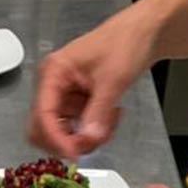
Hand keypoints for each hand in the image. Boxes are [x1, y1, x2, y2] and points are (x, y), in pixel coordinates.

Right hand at [27, 11, 155, 157]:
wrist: (145, 33)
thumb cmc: (126, 43)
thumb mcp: (113, 78)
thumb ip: (98, 111)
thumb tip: (87, 139)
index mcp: (53, 73)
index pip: (43, 114)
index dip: (55, 138)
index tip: (74, 154)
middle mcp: (52, 87)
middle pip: (43, 130)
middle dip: (67, 141)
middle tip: (95, 139)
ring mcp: (63, 97)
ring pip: (60, 135)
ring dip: (84, 138)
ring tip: (110, 122)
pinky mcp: (75, 105)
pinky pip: (75, 131)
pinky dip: (91, 133)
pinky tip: (110, 118)